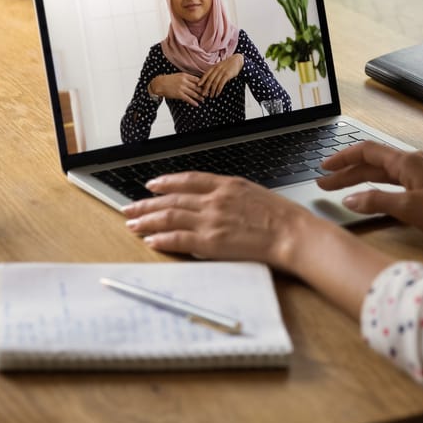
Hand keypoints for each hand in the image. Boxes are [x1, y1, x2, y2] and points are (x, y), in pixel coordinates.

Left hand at [122, 172, 313, 269]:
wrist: (292, 233)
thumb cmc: (281, 217)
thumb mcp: (253, 192)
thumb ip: (230, 194)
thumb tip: (213, 199)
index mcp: (225, 184)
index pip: (187, 180)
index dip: (165, 182)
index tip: (151, 185)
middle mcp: (214, 199)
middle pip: (172, 199)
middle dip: (147, 204)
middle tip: (130, 208)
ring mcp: (211, 220)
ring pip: (170, 217)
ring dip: (148, 220)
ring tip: (132, 224)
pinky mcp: (211, 242)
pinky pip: (179, 239)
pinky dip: (162, 239)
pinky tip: (150, 240)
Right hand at [150, 73, 203, 105]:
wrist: (159, 84)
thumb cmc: (169, 80)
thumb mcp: (178, 75)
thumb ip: (186, 77)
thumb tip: (195, 80)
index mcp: (185, 75)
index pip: (197, 79)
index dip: (203, 83)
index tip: (206, 86)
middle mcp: (184, 81)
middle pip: (197, 87)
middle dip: (203, 91)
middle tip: (208, 94)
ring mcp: (182, 88)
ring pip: (193, 93)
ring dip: (199, 97)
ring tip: (203, 99)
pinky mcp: (179, 94)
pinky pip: (188, 99)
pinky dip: (193, 102)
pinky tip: (197, 104)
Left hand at [198, 54, 243, 97]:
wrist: (237, 60)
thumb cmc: (227, 64)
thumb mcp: (219, 66)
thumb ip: (214, 71)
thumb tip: (209, 79)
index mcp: (213, 67)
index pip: (206, 74)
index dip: (201, 80)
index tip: (198, 85)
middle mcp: (216, 69)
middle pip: (209, 80)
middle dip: (206, 88)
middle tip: (203, 94)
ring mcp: (222, 72)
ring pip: (215, 83)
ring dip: (212, 90)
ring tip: (211, 96)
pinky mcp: (227, 75)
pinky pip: (221, 83)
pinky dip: (219, 89)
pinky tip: (217, 93)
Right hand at [318, 142, 422, 235]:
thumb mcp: (409, 208)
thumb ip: (377, 201)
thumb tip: (350, 199)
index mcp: (408, 161)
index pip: (367, 152)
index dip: (343, 158)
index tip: (324, 167)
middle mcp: (416, 162)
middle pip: (373, 163)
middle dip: (346, 172)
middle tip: (324, 184)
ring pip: (385, 173)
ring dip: (361, 180)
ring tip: (341, 190)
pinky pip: (397, 182)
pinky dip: (379, 187)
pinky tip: (374, 196)